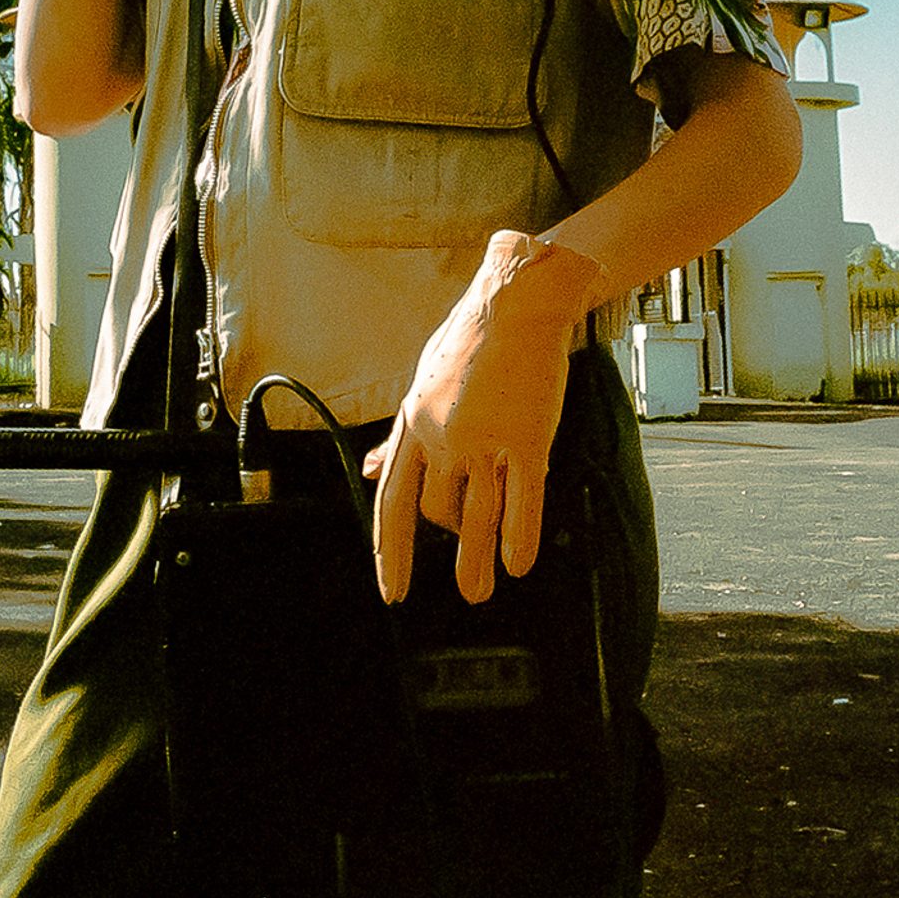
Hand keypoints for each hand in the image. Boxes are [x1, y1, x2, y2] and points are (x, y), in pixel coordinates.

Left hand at [362, 230, 604, 605]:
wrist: (517, 304)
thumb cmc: (470, 339)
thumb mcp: (420, 382)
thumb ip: (400, 435)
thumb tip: (371, 468)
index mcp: (413, 422)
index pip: (392, 501)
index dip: (390, 551)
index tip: (392, 589)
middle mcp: (443, 437)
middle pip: (438, 512)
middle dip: (450, 547)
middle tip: (464, 584)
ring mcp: (485, 441)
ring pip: (476, 519)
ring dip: (476, 564)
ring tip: (480, 593)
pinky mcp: (526, 440)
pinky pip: (522, 502)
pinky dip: (519, 538)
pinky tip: (518, 564)